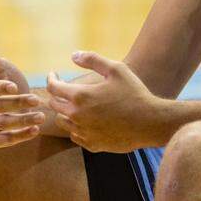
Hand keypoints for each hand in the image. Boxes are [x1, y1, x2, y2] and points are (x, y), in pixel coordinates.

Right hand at [0, 40, 46, 147]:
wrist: (21, 101)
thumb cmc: (10, 81)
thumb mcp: (2, 68)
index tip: (15, 86)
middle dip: (15, 104)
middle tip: (36, 100)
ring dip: (21, 121)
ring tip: (42, 116)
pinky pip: (2, 141)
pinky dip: (19, 137)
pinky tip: (35, 130)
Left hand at [47, 51, 165, 152]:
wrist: (149, 122)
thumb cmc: (133, 93)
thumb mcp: (116, 69)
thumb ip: (92, 60)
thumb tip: (73, 55)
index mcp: (80, 96)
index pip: (53, 88)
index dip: (51, 78)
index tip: (54, 74)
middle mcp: (77, 116)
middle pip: (54, 105)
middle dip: (56, 94)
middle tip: (63, 87)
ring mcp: (84, 132)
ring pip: (62, 121)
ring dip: (64, 111)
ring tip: (74, 103)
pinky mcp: (92, 145)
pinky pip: (75, 136)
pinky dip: (75, 126)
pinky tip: (85, 120)